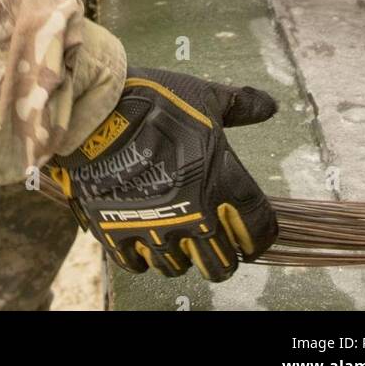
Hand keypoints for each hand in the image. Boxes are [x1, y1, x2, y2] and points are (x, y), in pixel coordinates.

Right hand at [48, 66, 277, 280]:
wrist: (95, 109)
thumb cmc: (153, 100)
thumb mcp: (203, 96)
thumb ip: (240, 106)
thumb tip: (269, 105)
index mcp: (220, 182)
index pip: (260, 230)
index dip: (260, 234)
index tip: (250, 229)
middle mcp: (193, 215)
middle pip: (222, 264)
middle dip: (220, 253)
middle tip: (211, 235)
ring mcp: (154, 229)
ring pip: (178, 268)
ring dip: (179, 254)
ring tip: (172, 231)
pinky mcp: (118, 234)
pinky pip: (137, 264)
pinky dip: (140, 254)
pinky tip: (140, 233)